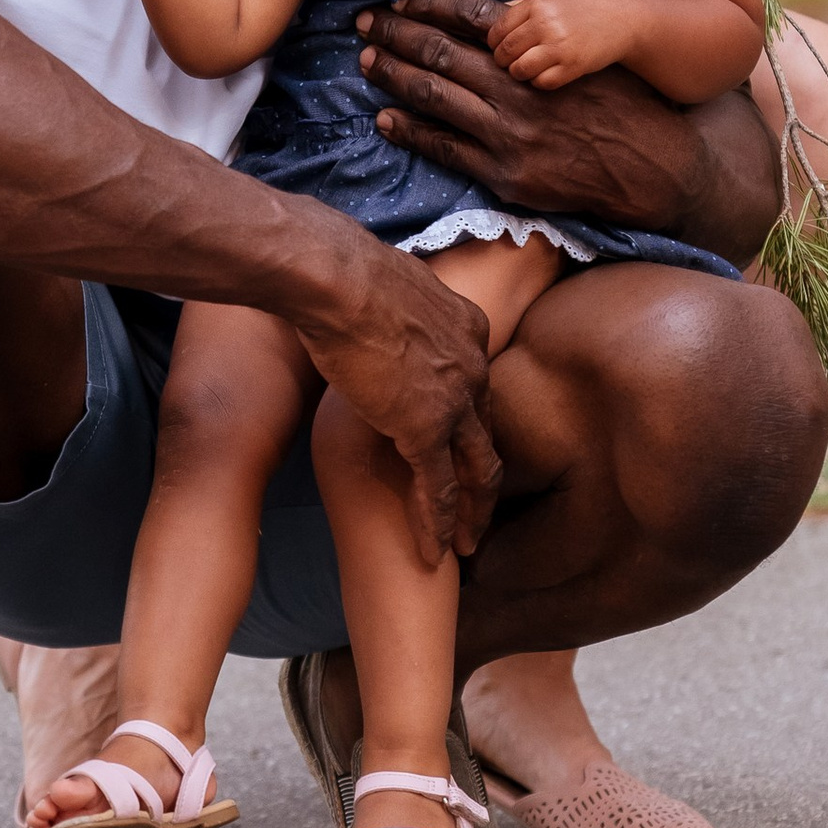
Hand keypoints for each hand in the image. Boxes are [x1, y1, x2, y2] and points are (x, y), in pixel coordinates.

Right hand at [295, 238, 501, 569]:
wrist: (339, 279)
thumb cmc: (345, 274)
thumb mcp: (386, 292)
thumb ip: (392, 314)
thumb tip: (368, 311)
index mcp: (466, 328)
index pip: (476, 385)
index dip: (469, 419)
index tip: (460, 442)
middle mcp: (474, 365)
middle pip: (487, 432)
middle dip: (485, 476)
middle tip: (480, 510)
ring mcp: (455, 400)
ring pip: (478, 468)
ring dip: (473, 512)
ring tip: (467, 547)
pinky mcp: (427, 429)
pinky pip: (439, 487)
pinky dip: (438, 523)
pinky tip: (433, 553)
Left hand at [357, 0, 703, 236]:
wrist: (654, 165)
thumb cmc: (630, 94)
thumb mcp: (617, 29)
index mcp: (541, 46)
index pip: (470, 15)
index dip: (427, 6)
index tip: (399, 1)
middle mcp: (518, 87)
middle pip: (440, 53)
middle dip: (395, 35)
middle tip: (363, 23)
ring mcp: (509, 133)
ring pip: (434, 98)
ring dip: (393, 76)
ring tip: (365, 60)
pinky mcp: (505, 173)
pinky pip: (444, 147)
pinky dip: (410, 130)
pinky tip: (385, 117)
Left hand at [487, 0, 629, 90]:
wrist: (623, 20)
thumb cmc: (584, 8)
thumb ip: (522, 8)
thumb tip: (487, 22)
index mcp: (538, 4)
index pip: (497, 30)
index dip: (494, 43)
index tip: (500, 47)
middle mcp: (546, 24)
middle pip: (505, 51)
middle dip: (502, 60)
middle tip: (509, 62)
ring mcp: (560, 47)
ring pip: (519, 70)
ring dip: (519, 73)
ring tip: (526, 69)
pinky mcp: (573, 66)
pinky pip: (542, 82)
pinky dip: (539, 82)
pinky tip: (546, 74)